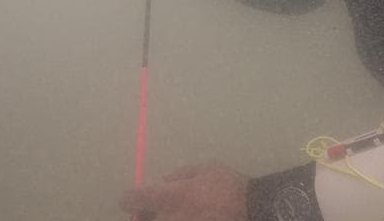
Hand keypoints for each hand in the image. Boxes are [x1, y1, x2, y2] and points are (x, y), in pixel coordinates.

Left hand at [120, 161, 248, 220]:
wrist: (253, 208)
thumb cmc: (228, 185)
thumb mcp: (203, 168)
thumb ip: (177, 176)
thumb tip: (161, 184)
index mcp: (170, 197)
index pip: (132, 199)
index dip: (129, 198)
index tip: (133, 199)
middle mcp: (170, 218)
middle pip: (141, 220)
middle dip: (145, 213)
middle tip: (153, 210)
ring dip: (162, 217)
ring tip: (176, 212)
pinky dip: (177, 220)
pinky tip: (189, 215)